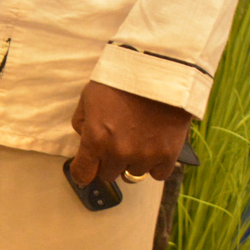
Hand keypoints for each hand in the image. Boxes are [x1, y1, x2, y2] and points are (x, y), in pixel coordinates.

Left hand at [69, 80, 191, 183]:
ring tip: (136, 140)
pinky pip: (157, 174)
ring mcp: (144, 156)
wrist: (158, 74)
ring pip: (133, 174)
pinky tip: (152, 146)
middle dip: (107, 162)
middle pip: (108, 175)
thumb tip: (85, 140)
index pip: (83, 175)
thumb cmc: (120, 82)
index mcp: (95, 140)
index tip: (85, 170)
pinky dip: (154, 164)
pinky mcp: (167, 156)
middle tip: (114, 144)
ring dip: (132, 162)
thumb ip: (82, 122)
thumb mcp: (88, 97)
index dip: (82, 173)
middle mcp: (119, 153)